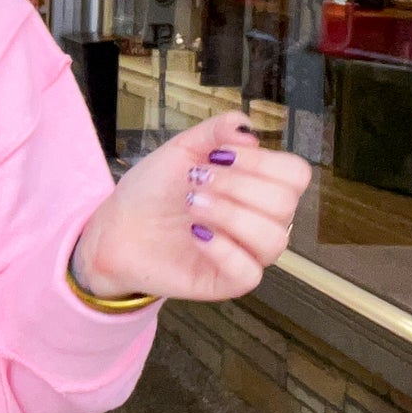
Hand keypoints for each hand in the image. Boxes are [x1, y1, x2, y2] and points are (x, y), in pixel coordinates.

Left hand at [71, 109, 312, 304]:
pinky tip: (195, 234)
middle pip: (285, 204)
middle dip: (238, 185)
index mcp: (258, 187)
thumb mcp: (182, 149)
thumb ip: (216, 132)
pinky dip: (224, 249)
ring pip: (274, 239)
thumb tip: (248, 129)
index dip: (263, 162)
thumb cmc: (154, 190)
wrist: (116, 226)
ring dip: (230, 215)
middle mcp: (260, 221)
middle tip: (196, 179)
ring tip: (192, 204)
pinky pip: (249, 273)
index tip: (220, 156)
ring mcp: (246, 253)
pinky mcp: (227, 282)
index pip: (295, 175)